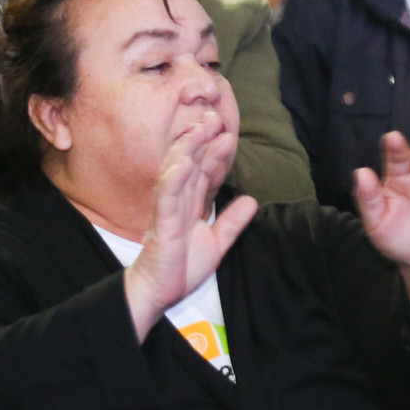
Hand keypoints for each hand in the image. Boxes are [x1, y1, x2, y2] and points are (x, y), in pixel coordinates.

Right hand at [122, 113, 258, 341]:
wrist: (158, 293)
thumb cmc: (180, 268)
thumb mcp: (216, 242)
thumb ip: (232, 222)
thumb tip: (251, 201)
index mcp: (189, 204)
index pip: (204, 172)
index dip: (216, 153)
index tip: (228, 132)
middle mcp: (177, 201)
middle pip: (189, 163)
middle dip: (201, 139)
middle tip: (214, 116)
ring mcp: (168, 211)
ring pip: (176, 173)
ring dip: (187, 149)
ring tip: (200, 129)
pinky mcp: (162, 225)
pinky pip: (166, 198)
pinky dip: (174, 179)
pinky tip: (183, 163)